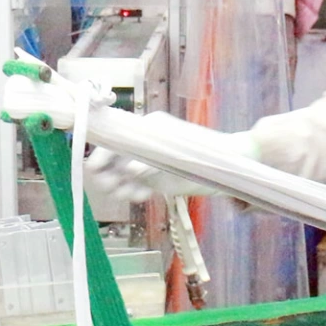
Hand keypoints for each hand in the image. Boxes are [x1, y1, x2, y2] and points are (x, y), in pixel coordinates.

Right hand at [83, 113, 253, 207]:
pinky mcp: (155, 178)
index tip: (95, 168)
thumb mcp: (180, 155)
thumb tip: (131, 169)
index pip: (117, 138)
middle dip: (107, 174)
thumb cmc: (209, 151)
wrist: (231, 164)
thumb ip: (155, 161)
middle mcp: (144, 144)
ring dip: (118, 186)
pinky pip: (134, 186)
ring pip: (119, 175)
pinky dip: (132, 192)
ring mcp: (149, 162)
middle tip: (114, 187)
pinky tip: (142, 196)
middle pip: (112, 159)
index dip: (102, 152)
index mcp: (148, 128)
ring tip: (132, 194)